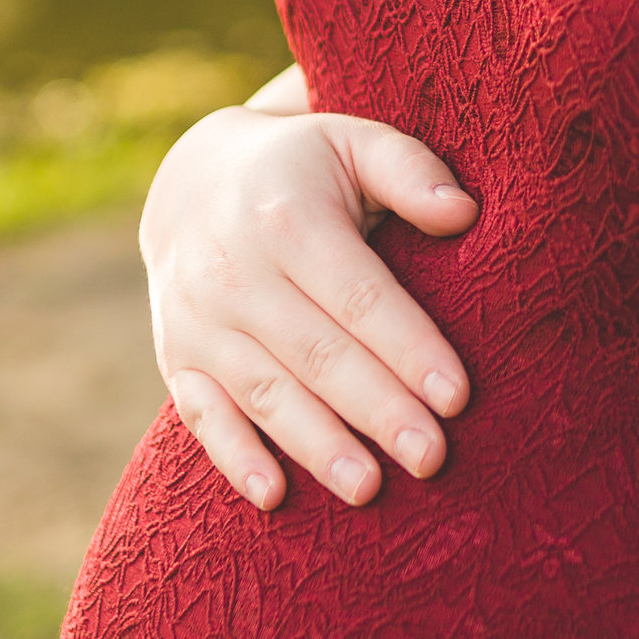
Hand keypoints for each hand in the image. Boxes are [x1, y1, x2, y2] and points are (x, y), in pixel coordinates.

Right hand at [142, 95, 477, 510]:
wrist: (191, 180)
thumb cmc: (301, 169)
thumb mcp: (353, 142)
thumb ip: (410, 170)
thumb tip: (464, 212)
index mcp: (287, 218)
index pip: (359, 296)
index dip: (408, 347)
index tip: (457, 396)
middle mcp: (234, 272)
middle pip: (317, 354)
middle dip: (377, 410)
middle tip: (432, 457)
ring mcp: (197, 320)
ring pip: (265, 392)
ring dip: (317, 445)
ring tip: (369, 489)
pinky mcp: (175, 357)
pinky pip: (202, 414)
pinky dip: (234, 456)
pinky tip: (274, 496)